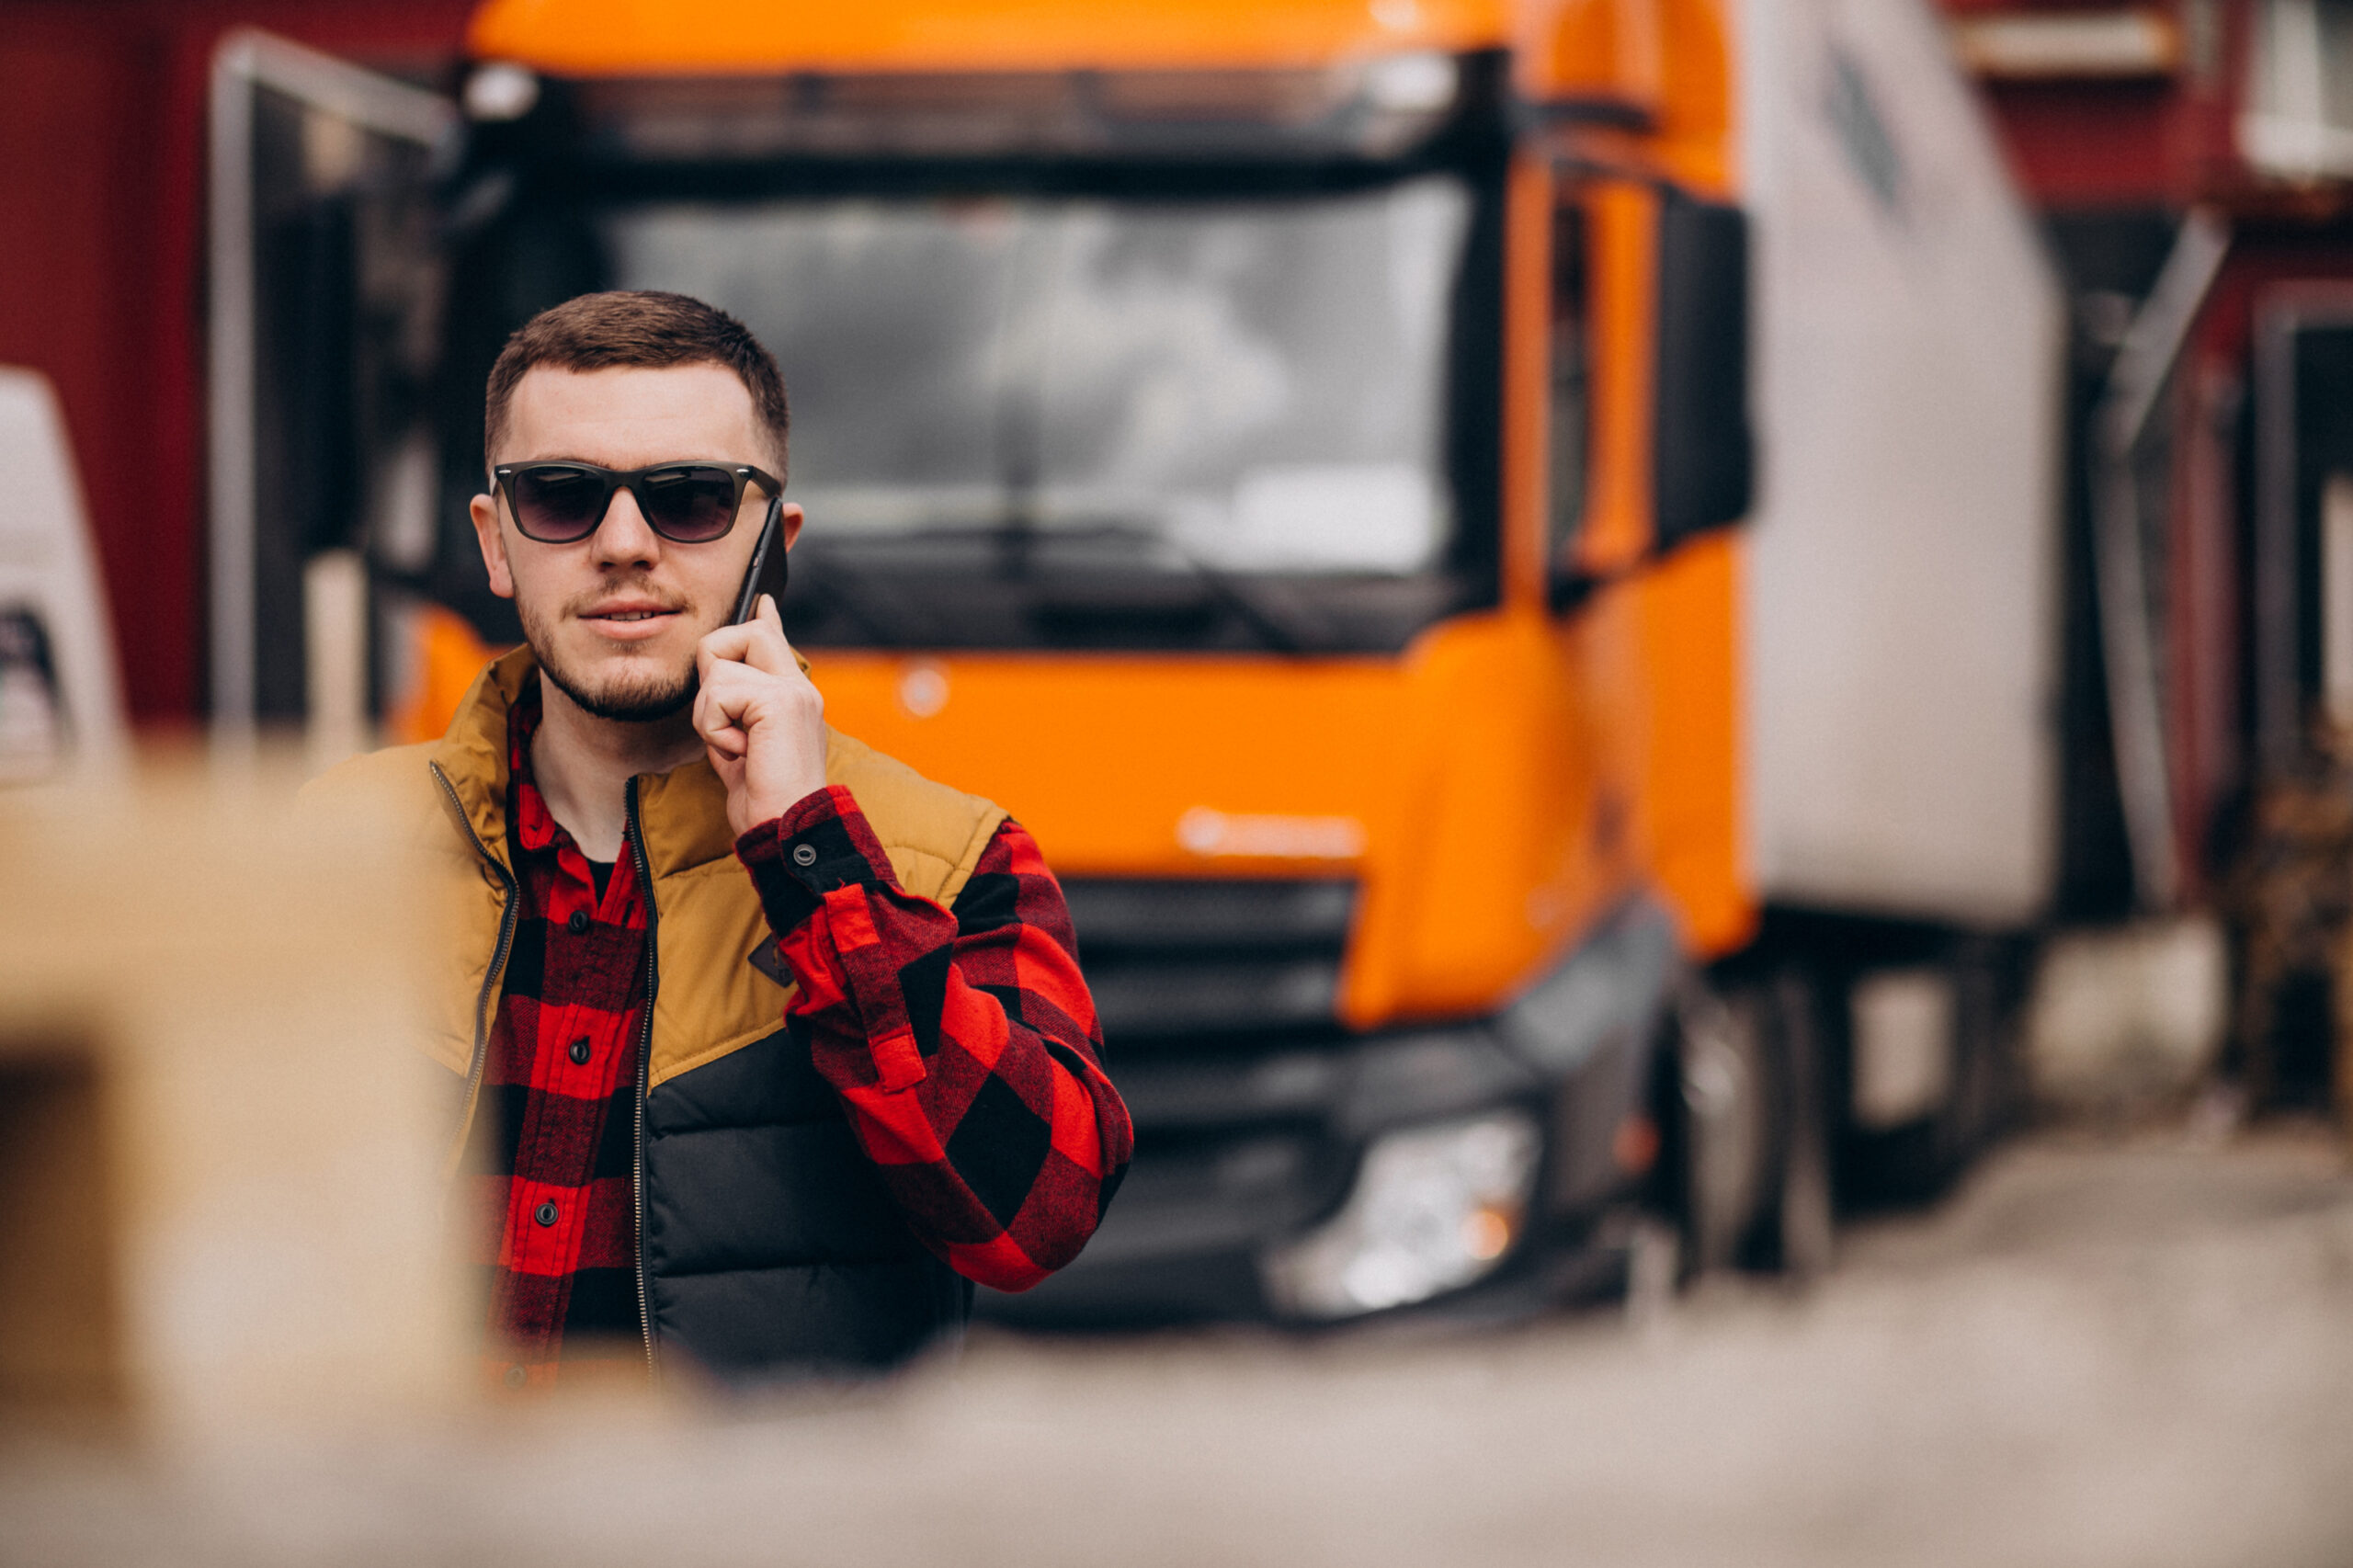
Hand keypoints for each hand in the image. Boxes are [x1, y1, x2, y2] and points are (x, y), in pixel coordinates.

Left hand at [693, 595, 828, 838]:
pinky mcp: (778, 701)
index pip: (776, 642)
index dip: (763, 619)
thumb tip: (719, 685)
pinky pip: (718, 693)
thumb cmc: (765, 799)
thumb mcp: (744, 748)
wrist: (788, 829)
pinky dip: (716, 728)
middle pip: (744, 633)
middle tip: (726, 719)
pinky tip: (740, 752)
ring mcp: (792, 691)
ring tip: (737, 748)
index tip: (760, 601)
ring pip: (718, 667)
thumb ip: (736, 712)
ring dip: (710, 714)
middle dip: (714, 668)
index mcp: (795, 697)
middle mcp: (799, 687)